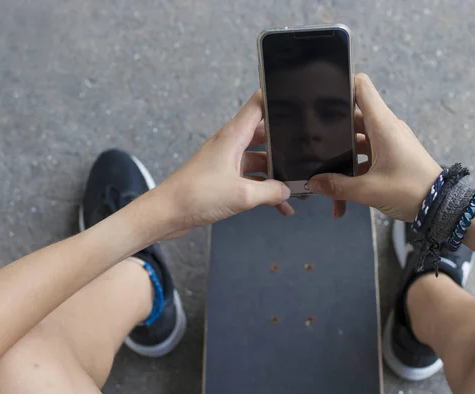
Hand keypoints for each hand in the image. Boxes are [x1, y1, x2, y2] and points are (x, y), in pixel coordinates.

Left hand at [153, 90, 293, 237]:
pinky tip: (279, 206)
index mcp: (233, 137)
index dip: (275, 99)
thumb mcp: (242, 194)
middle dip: (284, 145)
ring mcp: (226, 161)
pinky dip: (264, 190)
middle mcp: (230, 145)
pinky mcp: (223, 178)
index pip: (257, 106)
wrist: (167, 213)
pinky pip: (251, 179)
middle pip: (264, 135)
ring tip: (297, 188)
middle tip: (307, 151)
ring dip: (276, 174)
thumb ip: (270, 192)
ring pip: (259, 161)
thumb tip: (287, 190)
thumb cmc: (197, 196)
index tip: (296, 99)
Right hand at [309, 74, 441, 221]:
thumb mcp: (369, 191)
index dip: (342, 83)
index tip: (320, 94)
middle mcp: (385, 128)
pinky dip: (354, 171)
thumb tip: (313, 183)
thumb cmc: (409, 190)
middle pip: (352, 118)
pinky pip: (366, 157)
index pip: (361, 87)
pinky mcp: (392, 156)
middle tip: (310, 144)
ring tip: (324, 176)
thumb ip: (337, 187)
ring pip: (358, 142)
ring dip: (343, 159)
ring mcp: (389, 142)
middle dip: (333, 132)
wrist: (440, 206)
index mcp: (382, 125)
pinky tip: (341, 193)